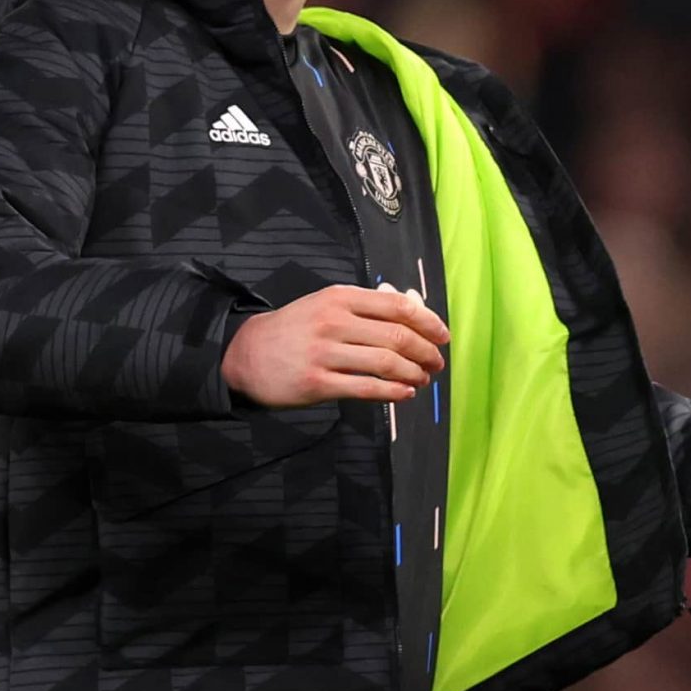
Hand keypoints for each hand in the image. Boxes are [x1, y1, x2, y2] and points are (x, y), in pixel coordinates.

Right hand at [221, 283, 450, 406]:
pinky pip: (366, 388)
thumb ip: (368, 307)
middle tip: (437, 362)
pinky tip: (405, 393)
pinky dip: (393, 392)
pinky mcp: (318, 383)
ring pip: (386, 363)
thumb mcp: (327, 304)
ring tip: (423, 378)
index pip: (397, 306)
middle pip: (397, 337)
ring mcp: (325, 353)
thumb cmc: (297, 328)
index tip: (443, 336)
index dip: (428, 322)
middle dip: (426, 352)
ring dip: (414, 373)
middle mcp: (334, 322)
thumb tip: (416, 310)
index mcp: (340, 298)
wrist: (247, 353)